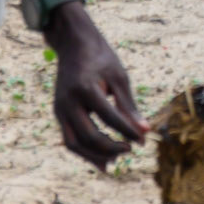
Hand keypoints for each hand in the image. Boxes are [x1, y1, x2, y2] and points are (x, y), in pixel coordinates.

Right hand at [47, 2, 149, 168]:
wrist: (73, 44)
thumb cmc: (101, 59)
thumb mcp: (119, 77)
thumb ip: (129, 106)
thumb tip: (145, 132)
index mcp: (85, 88)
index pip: (109, 117)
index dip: (128, 132)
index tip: (143, 140)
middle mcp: (68, 101)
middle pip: (89, 136)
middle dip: (111, 148)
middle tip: (130, 149)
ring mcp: (59, 109)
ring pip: (74, 144)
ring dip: (96, 156)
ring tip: (116, 159)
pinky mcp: (58, 113)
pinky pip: (69, 139)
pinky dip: (85, 152)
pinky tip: (103, 160)